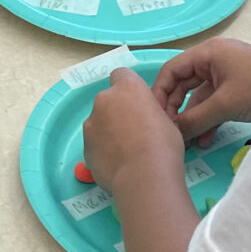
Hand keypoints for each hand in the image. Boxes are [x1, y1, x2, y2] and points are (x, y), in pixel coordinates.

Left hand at [82, 67, 186, 195]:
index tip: (136, 103)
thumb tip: (142, 120)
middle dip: (117, 112)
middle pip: (108, 100)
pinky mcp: (84, 147)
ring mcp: (90, 123)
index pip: (121, 75)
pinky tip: (117, 163)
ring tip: (125, 152)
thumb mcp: (165, 119)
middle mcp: (104, 100)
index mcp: (128, 88)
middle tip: (133, 131)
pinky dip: (103, 150)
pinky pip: (94, 143)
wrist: (144, 176)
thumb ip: (147, 111)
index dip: (128, 88)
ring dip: (108, 131)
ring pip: (98, 122)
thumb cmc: (163, 145)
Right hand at [151, 39, 250, 146]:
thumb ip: (194, 119)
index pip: (171, 70)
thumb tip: (172, 133)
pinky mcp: (238, 88)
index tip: (154, 119)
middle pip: (183, 84)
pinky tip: (205, 140)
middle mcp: (214, 59)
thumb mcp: (225, 105)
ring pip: (199, 97)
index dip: (159, 94)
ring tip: (189, 143)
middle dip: (176, 110)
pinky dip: (209, 120)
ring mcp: (227, 74)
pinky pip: (215, 103)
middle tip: (170, 133)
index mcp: (208, 53)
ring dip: (193, 119)